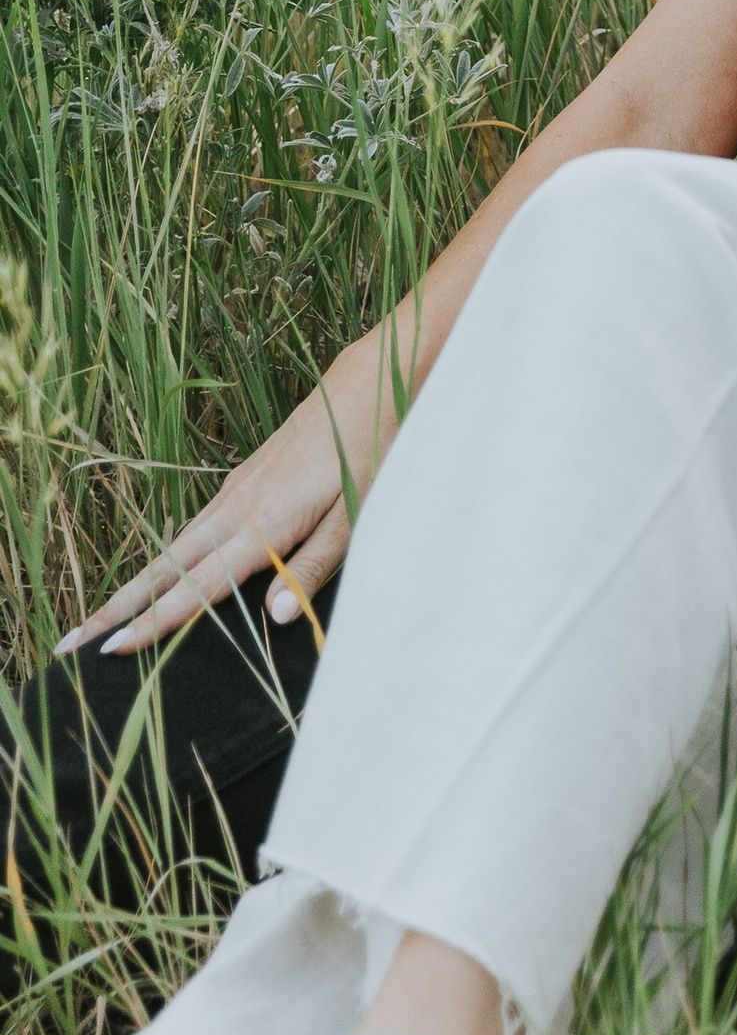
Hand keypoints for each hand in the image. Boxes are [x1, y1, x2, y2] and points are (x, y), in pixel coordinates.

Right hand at [66, 335, 402, 656]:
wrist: (365, 384)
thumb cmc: (368, 451)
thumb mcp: (355, 516)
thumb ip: (312, 568)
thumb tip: (275, 617)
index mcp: (262, 523)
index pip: (199, 587)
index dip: (154, 622)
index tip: (108, 650)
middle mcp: (236, 507)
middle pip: (166, 568)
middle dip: (118, 607)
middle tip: (70, 644)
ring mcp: (235, 491)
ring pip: (173, 547)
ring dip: (134, 585)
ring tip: (100, 618)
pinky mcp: (242, 480)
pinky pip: (192, 529)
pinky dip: (164, 559)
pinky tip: (158, 575)